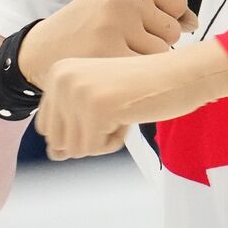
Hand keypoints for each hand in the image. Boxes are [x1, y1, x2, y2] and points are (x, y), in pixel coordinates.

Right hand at [17, 0, 197, 84]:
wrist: (38, 51)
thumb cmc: (89, 28)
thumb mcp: (119, 4)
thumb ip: (159, 9)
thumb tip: (193, 22)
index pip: (177, 2)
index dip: (163, 20)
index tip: (137, 25)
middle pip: (172, 31)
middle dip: (152, 42)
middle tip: (118, 42)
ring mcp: (115, 26)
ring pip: (161, 53)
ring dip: (143, 62)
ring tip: (113, 54)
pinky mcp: (108, 55)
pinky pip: (145, 71)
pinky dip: (132, 78)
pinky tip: (110, 71)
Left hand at [35, 42, 227, 159]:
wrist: (180, 74)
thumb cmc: (143, 88)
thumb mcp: (98, 102)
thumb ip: (72, 126)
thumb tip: (54, 154)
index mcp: (58, 72)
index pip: (47, 127)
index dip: (80, 129)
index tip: (106, 105)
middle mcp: (61, 78)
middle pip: (58, 141)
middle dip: (91, 136)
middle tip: (116, 109)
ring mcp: (77, 91)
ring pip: (76, 148)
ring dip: (105, 139)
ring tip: (124, 110)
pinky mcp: (96, 108)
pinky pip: (95, 149)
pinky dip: (116, 140)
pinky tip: (130, 114)